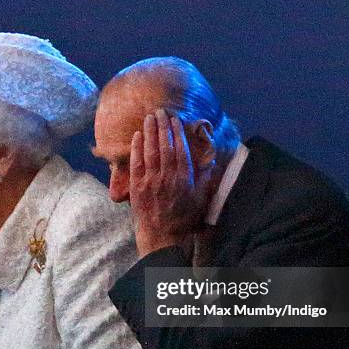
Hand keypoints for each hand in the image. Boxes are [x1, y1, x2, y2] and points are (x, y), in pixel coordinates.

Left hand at [129, 109, 212, 257]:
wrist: (162, 236)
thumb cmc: (184, 219)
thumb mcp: (201, 198)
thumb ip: (206, 178)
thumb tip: (211, 160)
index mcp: (184, 179)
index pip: (181, 149)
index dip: (177, 132)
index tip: (175, 119)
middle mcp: (168, 177)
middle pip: (165, 146)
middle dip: (162, 127)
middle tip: (160, 112)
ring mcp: (151, 181)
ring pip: (150, 151)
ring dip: (149, 132)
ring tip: (148, 118)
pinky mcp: (137, 187)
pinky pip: (136, 163)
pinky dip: (136, 148)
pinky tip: (136, 136)